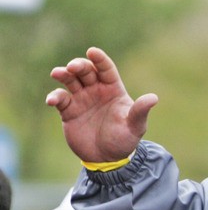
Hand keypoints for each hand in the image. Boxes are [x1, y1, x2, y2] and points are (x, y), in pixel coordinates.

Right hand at [46, 47, 158, 161]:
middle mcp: (96, 91)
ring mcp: (82, 99)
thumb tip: (153, 98)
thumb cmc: (125, 139)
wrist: (108, 158)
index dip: (100, 59)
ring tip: (58, 73)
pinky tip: (52, 100)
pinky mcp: (69, 111)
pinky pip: (60, 100)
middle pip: (86, 71)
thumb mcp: (135, 126)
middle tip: (73, 67)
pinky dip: (55, 97)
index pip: (106, 69)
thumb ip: (140, 111)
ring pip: (70, 80)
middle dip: (79, 65)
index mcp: (113, 89)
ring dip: (63, 74)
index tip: (92, 51)